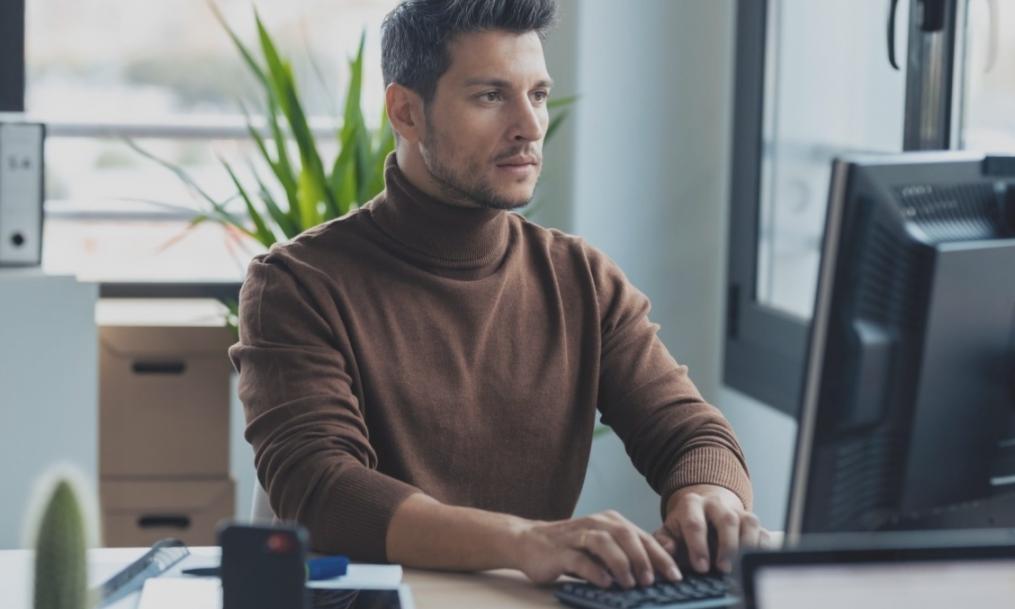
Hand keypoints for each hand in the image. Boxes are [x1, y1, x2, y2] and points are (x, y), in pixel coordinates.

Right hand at [512, 510, 683, 588]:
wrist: (529, 542)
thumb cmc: (571, 548)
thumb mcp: (600, 547)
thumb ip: (624, 555)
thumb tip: (655, 573)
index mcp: (610, 522)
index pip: (641, 536)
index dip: (660, 556)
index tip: (676, 575)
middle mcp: (596, 524)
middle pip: (626, 535)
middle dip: (644, 558)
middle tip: (654, 581)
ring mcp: (577, 535)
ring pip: (605, 543)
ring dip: (621, 563)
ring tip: (631, 583)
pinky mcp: (560, 551)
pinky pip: (580, 559)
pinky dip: (595, 571)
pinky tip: (606, 583)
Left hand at [653, 484, 767, 573]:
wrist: (704, 509)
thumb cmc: (684, 527)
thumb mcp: (669, 531)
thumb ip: (664, 541)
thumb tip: (667, 549)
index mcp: (691, 504)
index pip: (695, 524)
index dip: (698, 547)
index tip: (701, 567)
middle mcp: (716, 503)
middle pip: (726, 520)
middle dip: (727, 546)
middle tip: (724, 569)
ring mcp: (736, 510)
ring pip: (748, 522)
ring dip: (747, 546)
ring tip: (741, 566)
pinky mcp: (752, 521)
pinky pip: (762, 530)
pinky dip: (762, 546)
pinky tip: (755, 561)